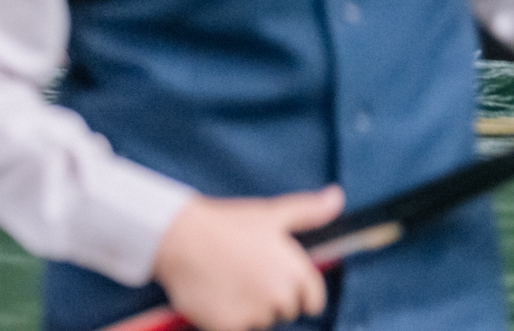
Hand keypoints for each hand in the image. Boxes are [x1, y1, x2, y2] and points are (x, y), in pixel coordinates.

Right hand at [152, 187, 343, 330]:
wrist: (177, 235)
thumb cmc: (224, 224)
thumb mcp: (269, 214)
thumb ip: (309, 211)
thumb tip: (337, 197)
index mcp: (296, 272)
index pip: (312, 300)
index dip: (293, 290)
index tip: (267, 276)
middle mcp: (281, 295)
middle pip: (284, 311)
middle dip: (266, 298)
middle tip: (240, 273)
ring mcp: (256, 313)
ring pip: (259, 322)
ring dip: (244, 309)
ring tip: (223, 280)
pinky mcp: (231, 326)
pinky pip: (235, 329)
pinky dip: (223, 318)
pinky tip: (212, 294)